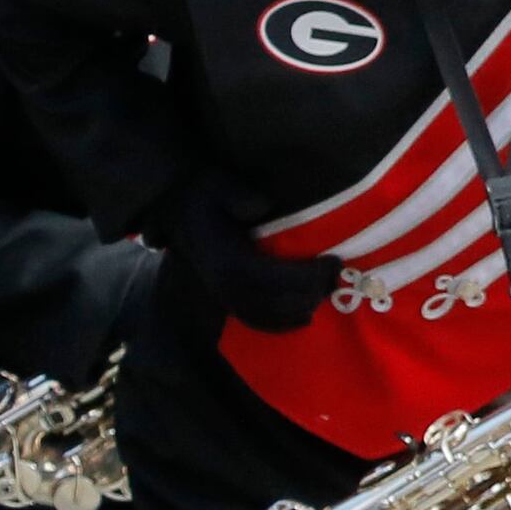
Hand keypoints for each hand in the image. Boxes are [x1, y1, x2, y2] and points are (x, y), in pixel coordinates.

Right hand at [163, 174, 342, 334]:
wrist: (173, 207)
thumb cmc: (201, 193)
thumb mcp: (217, 186)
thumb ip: (239, 196)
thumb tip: (262, 205)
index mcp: (228, 261)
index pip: (277, 278)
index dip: (309, 276)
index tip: (335, 261)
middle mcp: (225, 285)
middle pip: (278, 302)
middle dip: (312, 292)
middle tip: (337, 276)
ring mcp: (223, 295)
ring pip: (269, 316)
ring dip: (300, 309)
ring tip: (326, 291)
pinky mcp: (225, 298)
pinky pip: (256, 320)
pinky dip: (281, 323)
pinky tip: (304, 316)